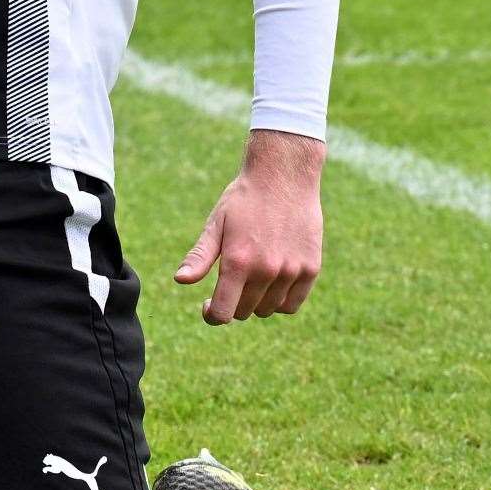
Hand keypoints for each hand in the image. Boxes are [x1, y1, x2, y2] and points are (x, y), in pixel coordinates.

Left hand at [175, 131, 324, 324]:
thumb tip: (180, 280)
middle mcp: (266, 270)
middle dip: (232, 302)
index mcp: (238, 261)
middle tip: (231, 281)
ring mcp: (291, 271)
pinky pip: (291, 304)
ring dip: (256, 301)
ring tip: (252, 275)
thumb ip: (200, 256)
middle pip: (244, 312)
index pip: (223, 313)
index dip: (212, 315)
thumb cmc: (244, 199)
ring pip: (268, 310)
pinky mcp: (311, 268)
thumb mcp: (216, 223)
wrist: (284, 174)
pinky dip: (280, 300)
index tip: (208, 305)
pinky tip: (271, 282)